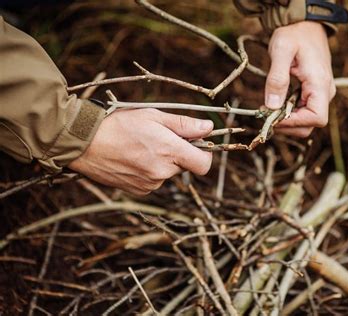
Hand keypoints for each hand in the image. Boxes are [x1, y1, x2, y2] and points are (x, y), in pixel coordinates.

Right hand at [69, 109, 213, 194]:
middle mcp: (162, 172)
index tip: (197, 144)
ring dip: (162, 161)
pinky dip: (149, 170)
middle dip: (178, 153)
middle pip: (184, 166)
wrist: (84, 144)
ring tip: (140, 146)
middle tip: (158, 137)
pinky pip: (153, 181)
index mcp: (169, 152)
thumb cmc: (119, 124)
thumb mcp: (153, 116)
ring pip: (167, 173)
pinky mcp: (139, 191)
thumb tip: (209, 128)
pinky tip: (132, 158)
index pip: (204, 164)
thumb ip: (184, 125)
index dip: (205, 154)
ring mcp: (150, 184)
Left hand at [265, 21, 335, 136]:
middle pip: (310, 125)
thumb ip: (277, 78)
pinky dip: (288, 113)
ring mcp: (321, 94)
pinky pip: (303, 112)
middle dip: (287, 124)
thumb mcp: (281, 50)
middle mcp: (325, 93)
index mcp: (321, 84)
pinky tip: (275, 102)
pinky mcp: (314, 94)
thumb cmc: (294, 33)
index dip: (294, 122)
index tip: (273, 116)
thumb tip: (271, 107)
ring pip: (306, 122)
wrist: (305, 24)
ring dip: (286, 120)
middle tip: (265, 113)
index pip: (316, 118)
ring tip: (268, 107)